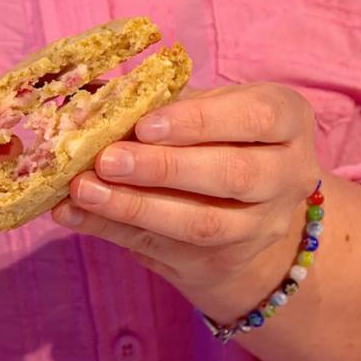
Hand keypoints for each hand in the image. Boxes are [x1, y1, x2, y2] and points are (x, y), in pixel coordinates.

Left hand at [52, 83, 320, 311]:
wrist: (251, 220)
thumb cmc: (219, 142)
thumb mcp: (208, 110)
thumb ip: (161, 102)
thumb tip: (86, 97)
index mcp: (288, 124)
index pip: (258, 118)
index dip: (201, 121)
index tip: (146, 124)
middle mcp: (287, 177)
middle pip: (235, 175)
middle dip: (165, 168)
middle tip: (107, 160)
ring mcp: (259, 228)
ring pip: (202, 223)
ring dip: (135, 207)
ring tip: (83, 190)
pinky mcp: (221, 262)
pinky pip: (163, 248)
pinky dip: (112, 229)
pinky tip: (73, 213)